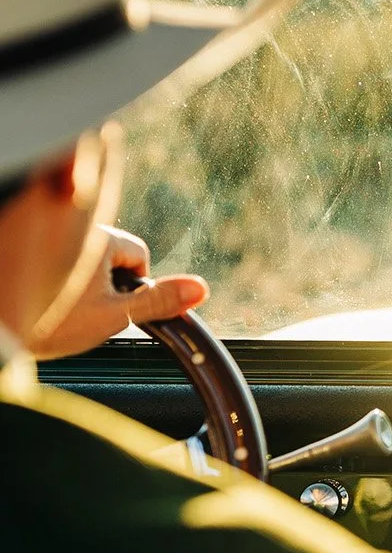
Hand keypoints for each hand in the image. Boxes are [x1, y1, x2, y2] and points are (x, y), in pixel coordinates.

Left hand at [31, 226, 207, 360]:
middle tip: (85, 311)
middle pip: (110, 255)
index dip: (137, 285)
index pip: (138, 254)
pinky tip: (43, 300)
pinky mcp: (29, 249)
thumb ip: (157, 302)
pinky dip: (55, 278)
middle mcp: (73, 229)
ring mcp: (49, 237)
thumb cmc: (48, 323)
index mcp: (98, 239)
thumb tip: (201, 289)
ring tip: (58, 308)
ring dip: (79, 281)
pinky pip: (56, 259)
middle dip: (106, 283)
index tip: (117, 306)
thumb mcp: (111, 317)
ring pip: (81, 258)